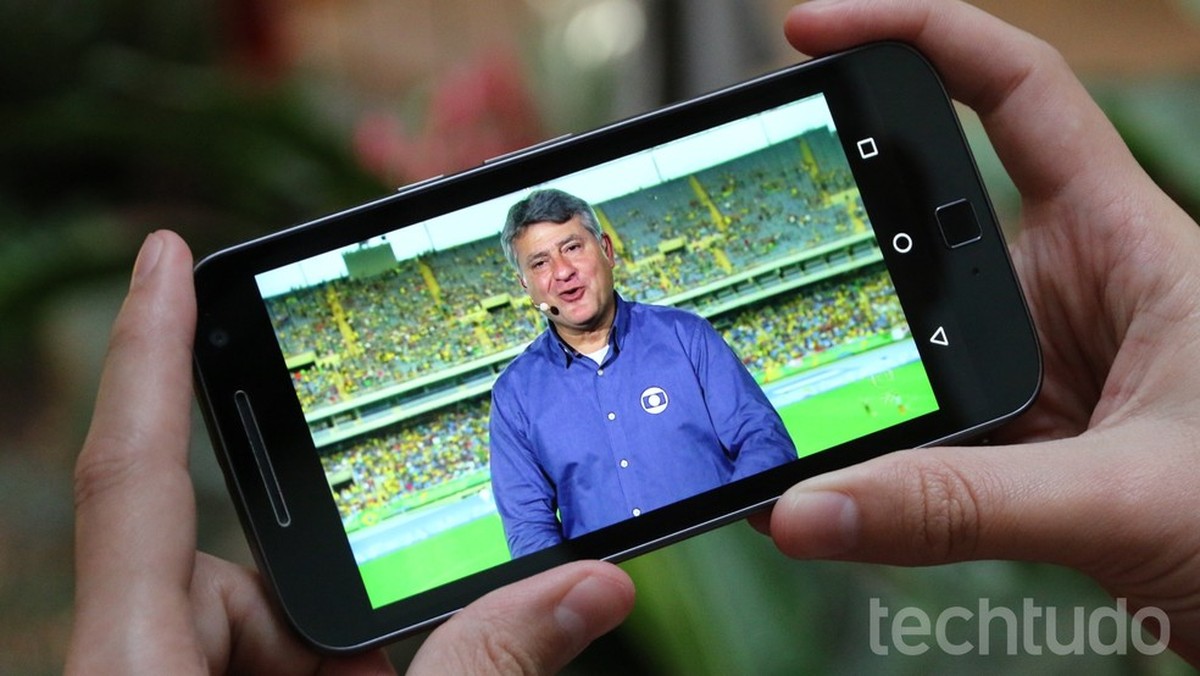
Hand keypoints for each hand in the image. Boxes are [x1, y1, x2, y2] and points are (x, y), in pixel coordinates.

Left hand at [66, 230, 632, 673]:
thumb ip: (482, 663)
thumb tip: (595, 582)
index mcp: (142, 667)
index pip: (137, 473)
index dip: (152, 351)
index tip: (168, 254)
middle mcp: (143, 664)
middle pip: (227, 562)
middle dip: (333, 577)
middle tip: (395, 649)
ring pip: (258, 617)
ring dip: (345, 641)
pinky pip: (262, 659)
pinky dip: (330, 668)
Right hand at [759, 0, 1199, 664]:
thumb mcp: (1123, 499)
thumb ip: (962, 507)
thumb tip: (810, 506)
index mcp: (1126, 245)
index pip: (1016, 92)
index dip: (916, 34)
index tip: (810, 32)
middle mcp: (1076, 289)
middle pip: (927, 219)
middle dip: (837, 231)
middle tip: (750, 256)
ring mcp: (1043, 363)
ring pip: (912, 331)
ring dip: (844, 355)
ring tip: (764, 382)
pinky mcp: (1023, 432)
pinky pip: (920, 416)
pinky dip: (866, 441)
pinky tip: (816, 468)